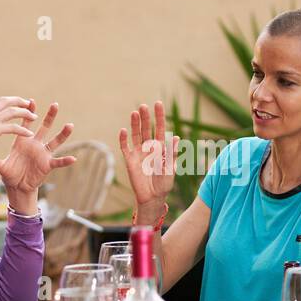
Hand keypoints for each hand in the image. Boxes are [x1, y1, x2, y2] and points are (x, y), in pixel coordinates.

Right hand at [0, 97, 38, 167]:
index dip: (8, 101)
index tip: (15, 103)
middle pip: (7, 101)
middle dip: (19, 101)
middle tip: (29, 104)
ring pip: (13, 111)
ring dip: (25, 112)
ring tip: (34, 116)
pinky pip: (13, 127)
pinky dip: (22, 130)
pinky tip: (29, 133)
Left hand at [0, 100, 76, 196]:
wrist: (17, 186)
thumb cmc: (10, 173)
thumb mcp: (2, 168)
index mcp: (23, 141)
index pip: (26, 123)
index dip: (29, 113)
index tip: (31, 101)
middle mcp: (35, 144)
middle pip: (44, 127)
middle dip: (49, 116)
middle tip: (55, 104)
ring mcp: (43, 154)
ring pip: (55, 141)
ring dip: (63, 134)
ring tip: (70, 125)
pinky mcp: (48, 164)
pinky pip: (58, 162)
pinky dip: (65, 161)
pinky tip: (74, 159)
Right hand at [118, 101, 175, 221]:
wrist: (153, 197)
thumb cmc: (164, 183)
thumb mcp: (171, 168)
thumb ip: (171, 153)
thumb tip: (176, 137)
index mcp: (161, 147)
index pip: (160, 128)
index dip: (159, 116)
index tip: (158, 103)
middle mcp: (149, 147)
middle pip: (147, 129)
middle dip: (146, 117)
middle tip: (143, 106)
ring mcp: (138, 152)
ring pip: (136, 135)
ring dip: (135, 124)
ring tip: (135, 113)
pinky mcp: (130, 160)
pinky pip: (125, 147)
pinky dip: (124, 139)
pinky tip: (123, 130)